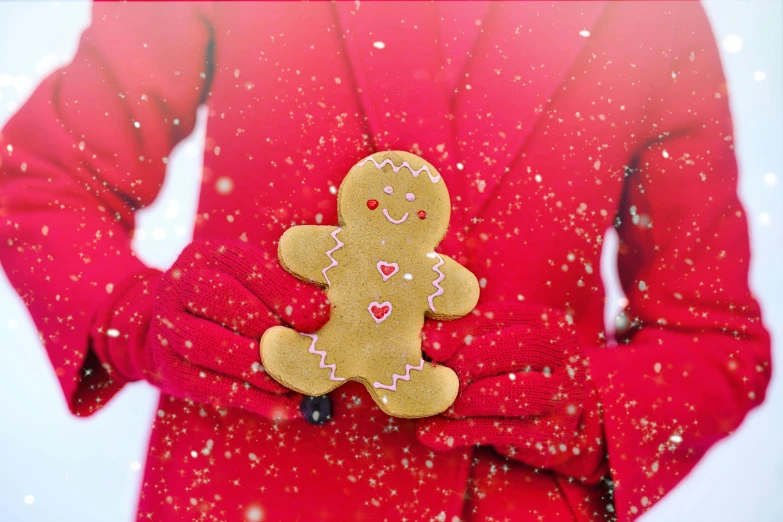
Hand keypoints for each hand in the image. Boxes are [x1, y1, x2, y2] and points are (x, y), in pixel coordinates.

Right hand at [142, 240, 329, 419]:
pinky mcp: (169, 370)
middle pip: (222, 301)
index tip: (320, 314)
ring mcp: (167, 329)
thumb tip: (323, 310)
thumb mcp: (255, 280)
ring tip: (298, 379)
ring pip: (211, 346)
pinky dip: (252, 399)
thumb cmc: (236, 298)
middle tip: (306, 346)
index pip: (246, 266)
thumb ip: (286, 286)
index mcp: (208, 256)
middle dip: (269, 325)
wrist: (173, 325)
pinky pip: (210, 387)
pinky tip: (286, 407)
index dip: (284, 291)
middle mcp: (179, 286)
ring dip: (260, 366)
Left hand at [416, 302, 604, 477]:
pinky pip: (501, 432)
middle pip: (509, 350)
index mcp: (548, 323)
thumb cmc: (518, 371)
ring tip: (434, 405)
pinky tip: (433, 434)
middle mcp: (563, 356)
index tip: (428, 343)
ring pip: (507, 394)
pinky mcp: (553, 434)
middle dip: (464, 362)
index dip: (460, 328)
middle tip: (432, 375)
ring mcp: (563, 396)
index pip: (500, 318)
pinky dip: (461, 433)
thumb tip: (424, 339)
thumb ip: (468, 336)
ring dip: (462, 400)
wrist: (565, 419)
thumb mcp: (502, 344)